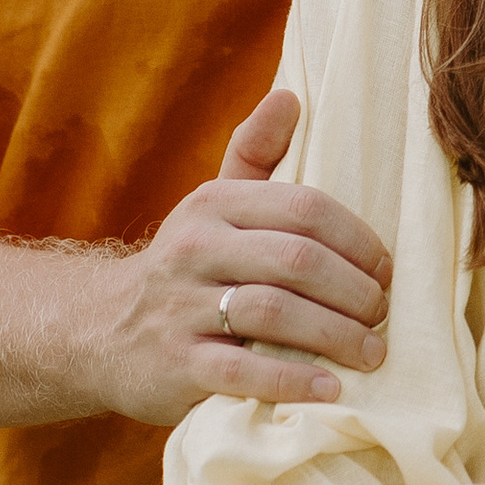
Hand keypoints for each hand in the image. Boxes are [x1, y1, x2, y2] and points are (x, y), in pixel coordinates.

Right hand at [88, 90, 391, 423]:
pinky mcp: (175, 365)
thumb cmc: (185, 265)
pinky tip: (330, 389)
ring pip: (273, 311)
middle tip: (383, 315)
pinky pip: (241, 371)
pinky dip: (293, 380)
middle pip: (297, 260)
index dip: (359, 241)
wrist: (97, 331)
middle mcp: (195, 249)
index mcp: (214, 204)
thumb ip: (254, 151)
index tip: (386, 272)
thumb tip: (291, 94)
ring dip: (336, 334)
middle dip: (355, 291)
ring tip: (371, 352)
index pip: (306, 209)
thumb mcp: (212, 203)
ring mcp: (181, 308)